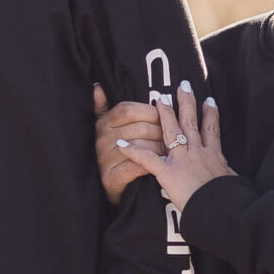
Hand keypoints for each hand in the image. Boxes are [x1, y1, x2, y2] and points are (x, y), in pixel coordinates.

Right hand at [93, 83, 162, 202]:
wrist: (110, 186)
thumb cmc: (116, 152)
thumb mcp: (107, 128)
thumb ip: (103, 106)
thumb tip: (98, 87)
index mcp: (103, 123)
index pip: (130, 110)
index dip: (151, 111)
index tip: (165, 116)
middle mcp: (101, 139)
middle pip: (139, 127)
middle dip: (161, 131)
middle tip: (176, 136)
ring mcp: (105, 159)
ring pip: (141, 146)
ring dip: (161, 148)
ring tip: (174, 149)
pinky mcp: (111, 178)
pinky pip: (138, 166)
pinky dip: (153, 164)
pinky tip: (163, 164)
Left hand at [112, 86, 233, 209]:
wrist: (225, 209)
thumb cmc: (232, 199)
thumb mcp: (234, 183)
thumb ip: (228, 175)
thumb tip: (231, 174)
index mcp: (215, 156)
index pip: (212, 131)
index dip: (211, 115)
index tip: (209, 100)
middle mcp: (198, 152)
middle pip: (191, 123)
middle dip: (186, 103)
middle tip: (182, 86)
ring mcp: (182, 160)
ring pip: (172, 132)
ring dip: (164, 115)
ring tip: (159, 99)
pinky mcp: (168, 173)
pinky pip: (147, 159)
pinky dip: (133, 151)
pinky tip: (122, 143)